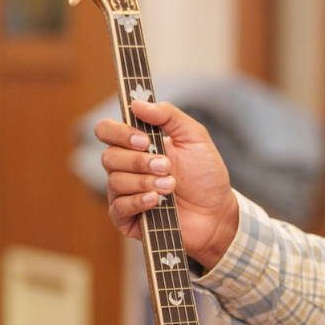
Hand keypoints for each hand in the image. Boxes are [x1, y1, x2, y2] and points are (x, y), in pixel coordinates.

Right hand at [97, 100, 239, 270]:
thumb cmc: (205, 175)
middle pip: (108, 157)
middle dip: (139, 161)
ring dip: (145, 182)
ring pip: (115, 182)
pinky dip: (137, 202)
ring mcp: (124, 194)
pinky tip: (156, 201)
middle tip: (167, 166)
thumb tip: (137, 104)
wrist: (218, 212)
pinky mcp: (128, 219)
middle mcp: (125, 168)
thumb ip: (169, 115)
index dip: (119, 133)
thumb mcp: (194, 137)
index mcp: (135, 145)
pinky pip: (118, 208)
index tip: (144, 140)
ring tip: (171, 186)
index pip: (106, 131)